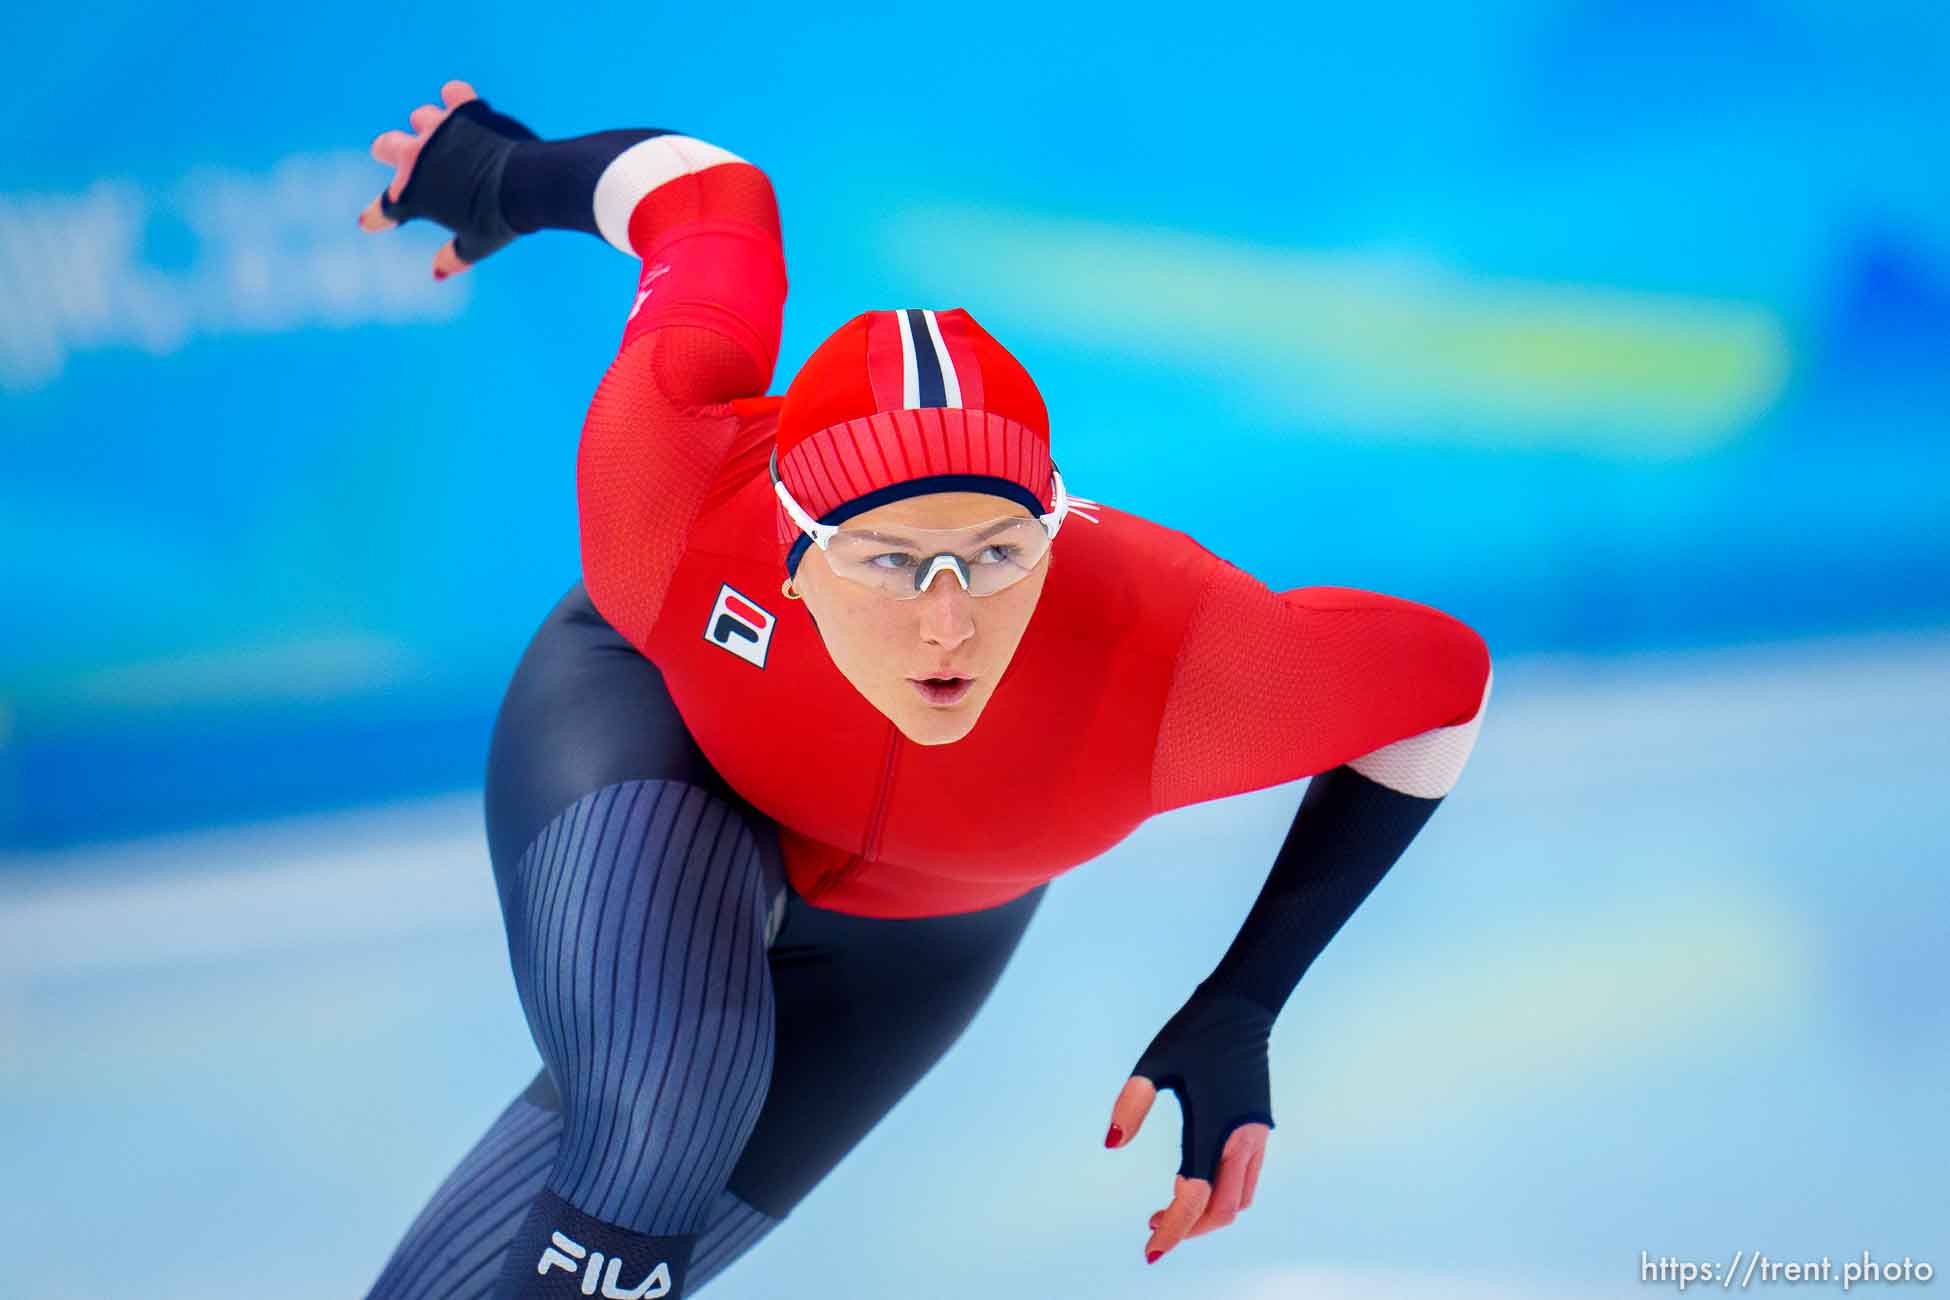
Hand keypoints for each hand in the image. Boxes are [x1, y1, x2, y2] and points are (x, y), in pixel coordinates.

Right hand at [359, 79, 480, 277]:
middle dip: (387, 151)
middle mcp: (417, 156)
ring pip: (421, 118)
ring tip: (441, 134)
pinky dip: (457, 98)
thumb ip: (452, 259)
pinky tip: (459, 101)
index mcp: (412, 193)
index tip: (370, 222)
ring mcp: (440, 130)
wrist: (525, 184)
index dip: (376, 217)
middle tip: (390, 152)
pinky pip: (455, 94)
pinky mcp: (466, 110)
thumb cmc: (498, 221)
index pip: (385, 208)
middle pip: (386, 146)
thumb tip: (437, 273)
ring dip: (428, 127)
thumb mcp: (475, 246)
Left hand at [1104, 990, 1275, 1264]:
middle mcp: (1240, 1139)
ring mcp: (1255, 1136)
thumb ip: (1131, 1104)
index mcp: (1214, 1127)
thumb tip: (1110, 1144)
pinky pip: (1246, 1181)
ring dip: (1207, 1214)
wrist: (1243, 1007)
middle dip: (1188, 1227)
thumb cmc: (1195, 1032)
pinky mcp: (1259, 1128)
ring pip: (1238, 1200)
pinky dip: (1223, 1195)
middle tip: (1152, 1227)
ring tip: (1169, 1208)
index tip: (1150, 1250)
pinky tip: (1193, 1182)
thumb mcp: (1154, 1063)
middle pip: (1221, 1210)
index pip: (1195, 1197)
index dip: (1173, 1229)